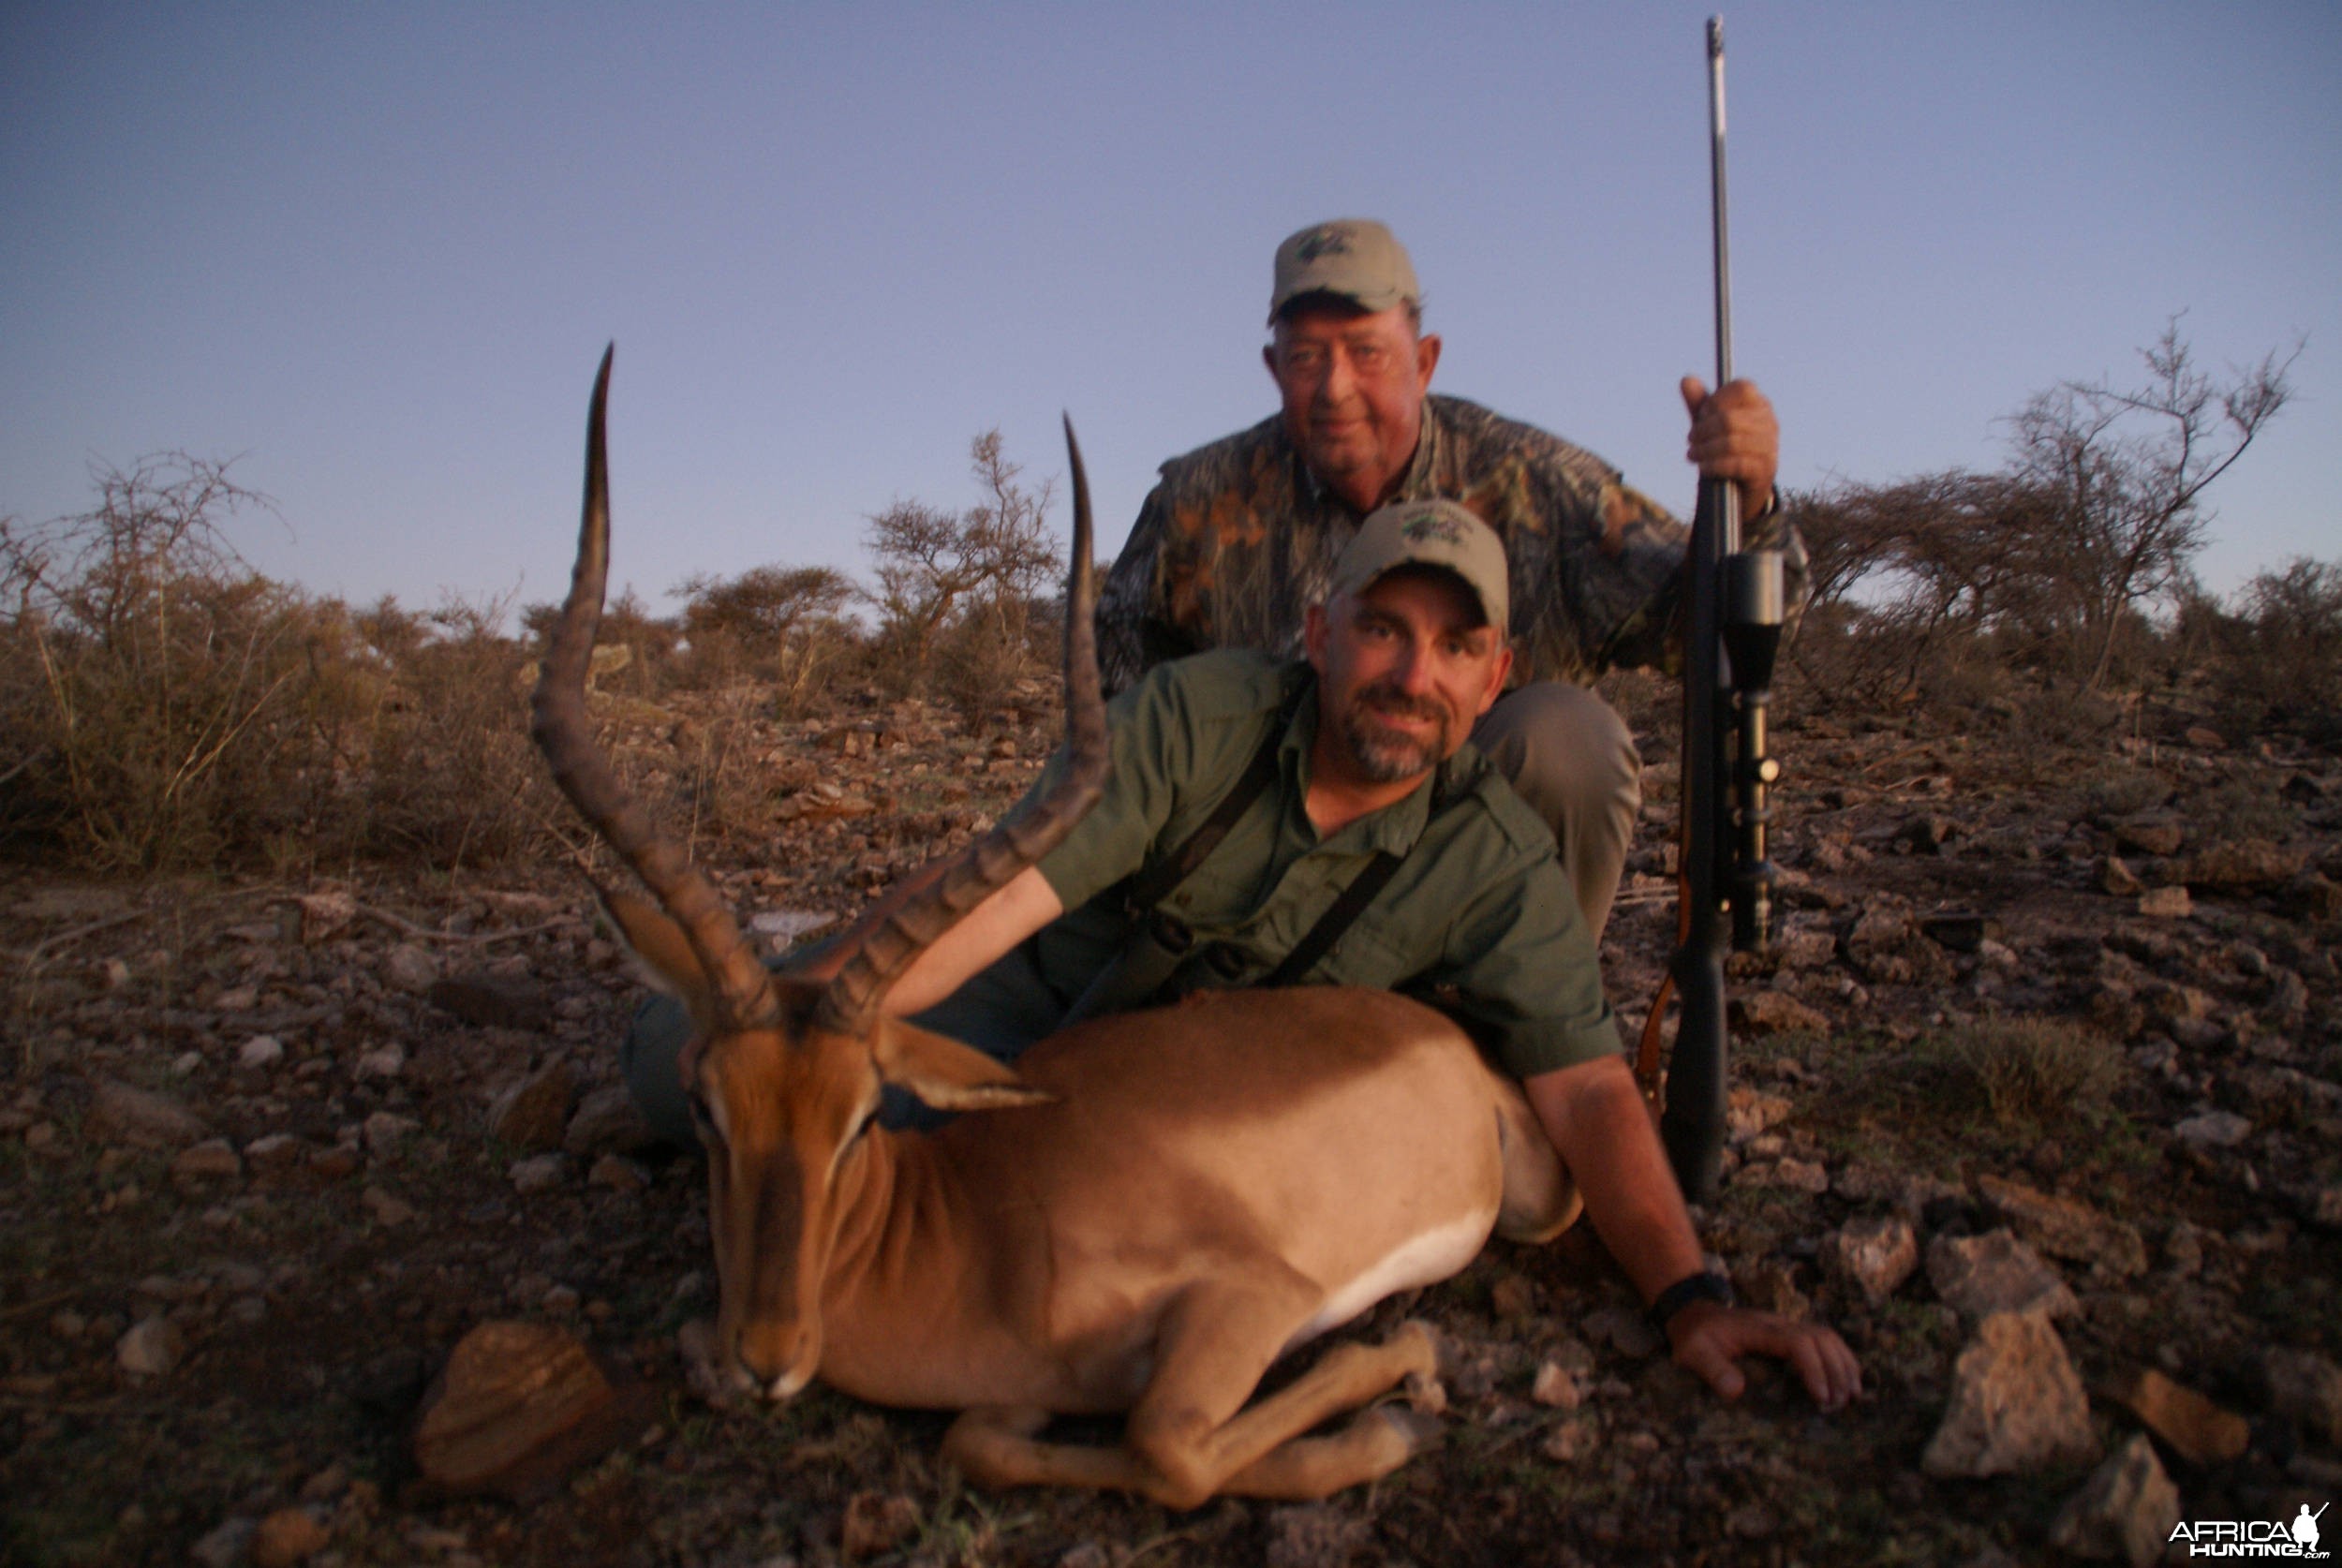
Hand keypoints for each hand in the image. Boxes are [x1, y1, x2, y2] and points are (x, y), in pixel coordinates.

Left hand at [1666, 1300, 1861, 1410]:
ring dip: (1843, 1363)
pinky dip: (1840, 1357)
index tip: (1820, 1398)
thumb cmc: (1695, 1336)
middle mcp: (1778, 1323)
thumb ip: (1712, 1369)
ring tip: (1852, 1396)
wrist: (1694, 1314)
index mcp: (1758, 1328)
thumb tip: (1736, 1390)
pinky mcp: (1790, 1333)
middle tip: (1838, 1405)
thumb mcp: (1693, 1352)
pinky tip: (1849, 1379)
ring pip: (1826, 1336)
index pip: (1797, 1342)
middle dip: (1835, 1370)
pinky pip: (1823, 1339)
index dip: (1813, 1369)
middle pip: (1819, 1338)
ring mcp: (1786, 1326)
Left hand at [1679, 376, 1777, 518]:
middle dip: (1704, 429)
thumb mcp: (1710, 425)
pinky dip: (1714, 465)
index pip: (1743, 389)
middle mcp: (1769, 423)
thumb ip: (1699, 404)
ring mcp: (1770, 447)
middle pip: (1730, 418)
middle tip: (1691, 439)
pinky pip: (1736, 464)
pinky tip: (1703, 467)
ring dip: (1705, 450)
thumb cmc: (1725, 449)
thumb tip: (1686, 379)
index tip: (1702, 413)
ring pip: (1731, 442)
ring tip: (1692, 454)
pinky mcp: (1765, 470)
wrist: (1740, 489)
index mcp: (1759, 404)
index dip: (1717, 400)